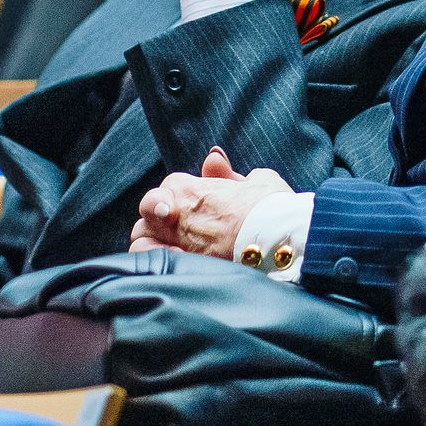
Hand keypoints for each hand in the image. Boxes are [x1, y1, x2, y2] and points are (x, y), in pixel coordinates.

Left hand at [129, 149, 293, 256]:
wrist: (283, 240)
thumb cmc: (273, 207)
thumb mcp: (255, 180)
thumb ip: (227, 174)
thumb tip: (212, 158)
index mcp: (189, 190)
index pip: (167, 189)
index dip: (178, 197)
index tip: (195, 206)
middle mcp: (177, 216)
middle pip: (147, 216)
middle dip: (157, 222)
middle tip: (177, 230)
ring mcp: (178, 244)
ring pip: (142, 242)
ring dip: (153, 243)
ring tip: (173, 249)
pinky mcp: (185, 268)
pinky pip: (156, 265)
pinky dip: (162, 263)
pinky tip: (179, 265)